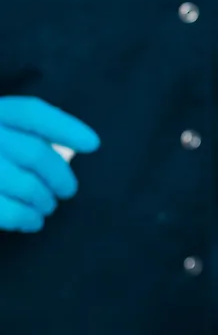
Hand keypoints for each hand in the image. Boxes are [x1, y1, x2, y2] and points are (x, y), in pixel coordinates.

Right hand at [0, 96, 99, 231]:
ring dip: (44, 201)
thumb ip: (17, 138)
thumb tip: (68, 150)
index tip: (93, 144)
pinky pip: (8, 211)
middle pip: (35, 153)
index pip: (30, 112)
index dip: (65, 127)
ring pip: (26, 184)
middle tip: (67, 191)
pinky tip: (32, 222)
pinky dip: (27, 218)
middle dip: (60, 176)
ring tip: (46, 208)